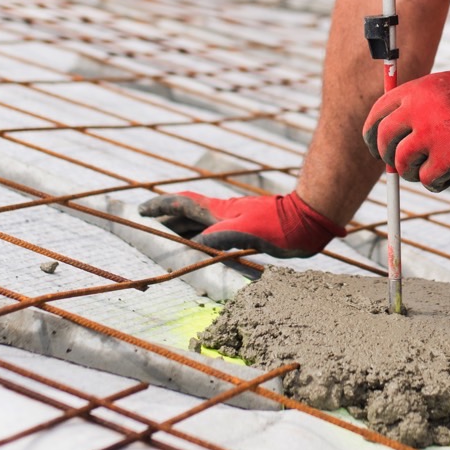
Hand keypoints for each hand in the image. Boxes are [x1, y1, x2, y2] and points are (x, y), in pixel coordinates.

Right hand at [139, 189, 338, 257]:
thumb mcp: (245, 233)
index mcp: (219, 212)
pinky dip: (203, 238)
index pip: (183, 204)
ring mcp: (236, 220)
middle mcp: (223, 214)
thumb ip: (219, 238)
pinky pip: (216, 233)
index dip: (161, 206)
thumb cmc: (279, 226)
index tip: (141, 209)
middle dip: (168, 219)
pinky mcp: (248, 229)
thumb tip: (195, 244)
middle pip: (189, 214)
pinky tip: (205, 245)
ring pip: (202, 223)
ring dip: (184, 229)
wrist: (308, 221)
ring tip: (169, 237)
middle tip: (149, 225)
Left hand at [362, 69, 449, 192]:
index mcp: (418, 89)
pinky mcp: (449, 155)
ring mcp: (432, 132)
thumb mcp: (448, 86)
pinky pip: (426, 178)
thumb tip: (397, 134)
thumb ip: (422, 103)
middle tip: (403, 166)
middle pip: (383, 140)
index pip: (378, 113)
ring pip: (401, 163)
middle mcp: (419, 109)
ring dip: (412, 172)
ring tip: (430, 171)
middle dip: (388, 158)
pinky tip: (447, 178)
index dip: (373, 135)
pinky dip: (435, 182)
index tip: (378, 148)